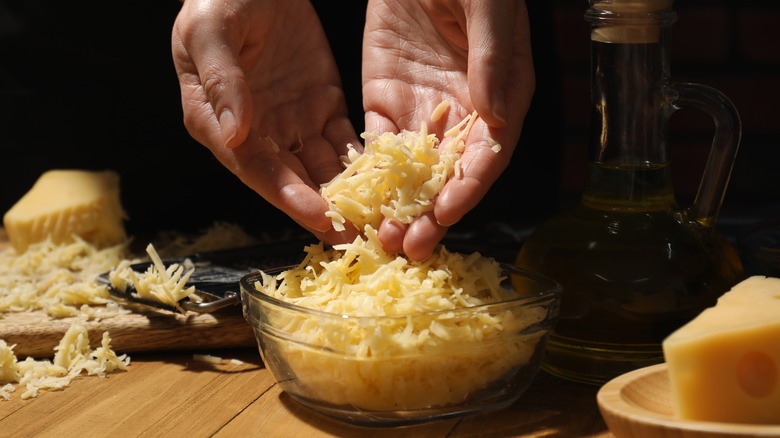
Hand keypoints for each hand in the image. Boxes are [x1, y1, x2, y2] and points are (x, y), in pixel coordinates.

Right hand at [171, 0, 359, 243]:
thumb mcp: (210, 30)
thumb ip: (221, 80)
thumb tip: (234, 132)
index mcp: (216, 121)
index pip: (255, 168)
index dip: (286, 195)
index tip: (318, 215)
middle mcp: (255, 132)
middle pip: (290, 180)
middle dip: (322, 209)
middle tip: (355, 235)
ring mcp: (291, 122)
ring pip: (320, 168)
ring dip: (346, 195)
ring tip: (376, 219)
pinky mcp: (322, 107)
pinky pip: (343, 142)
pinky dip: (362, 163)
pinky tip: (385, 182)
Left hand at [363, 0, 534, 259]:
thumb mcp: (488, 6)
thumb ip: (494, 60)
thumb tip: (495, 117)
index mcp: (501, 96)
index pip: (487, 155)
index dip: (468, 188)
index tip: (444, 213)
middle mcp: (463, 112)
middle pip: (449, 175)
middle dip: (430, 213)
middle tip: (409, 247)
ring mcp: (422, 108)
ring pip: (411, 170)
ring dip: (398, 206)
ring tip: (379, 237)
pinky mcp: (384, 98)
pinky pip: (377, 144)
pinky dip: (368, 175)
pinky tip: (356, 201)